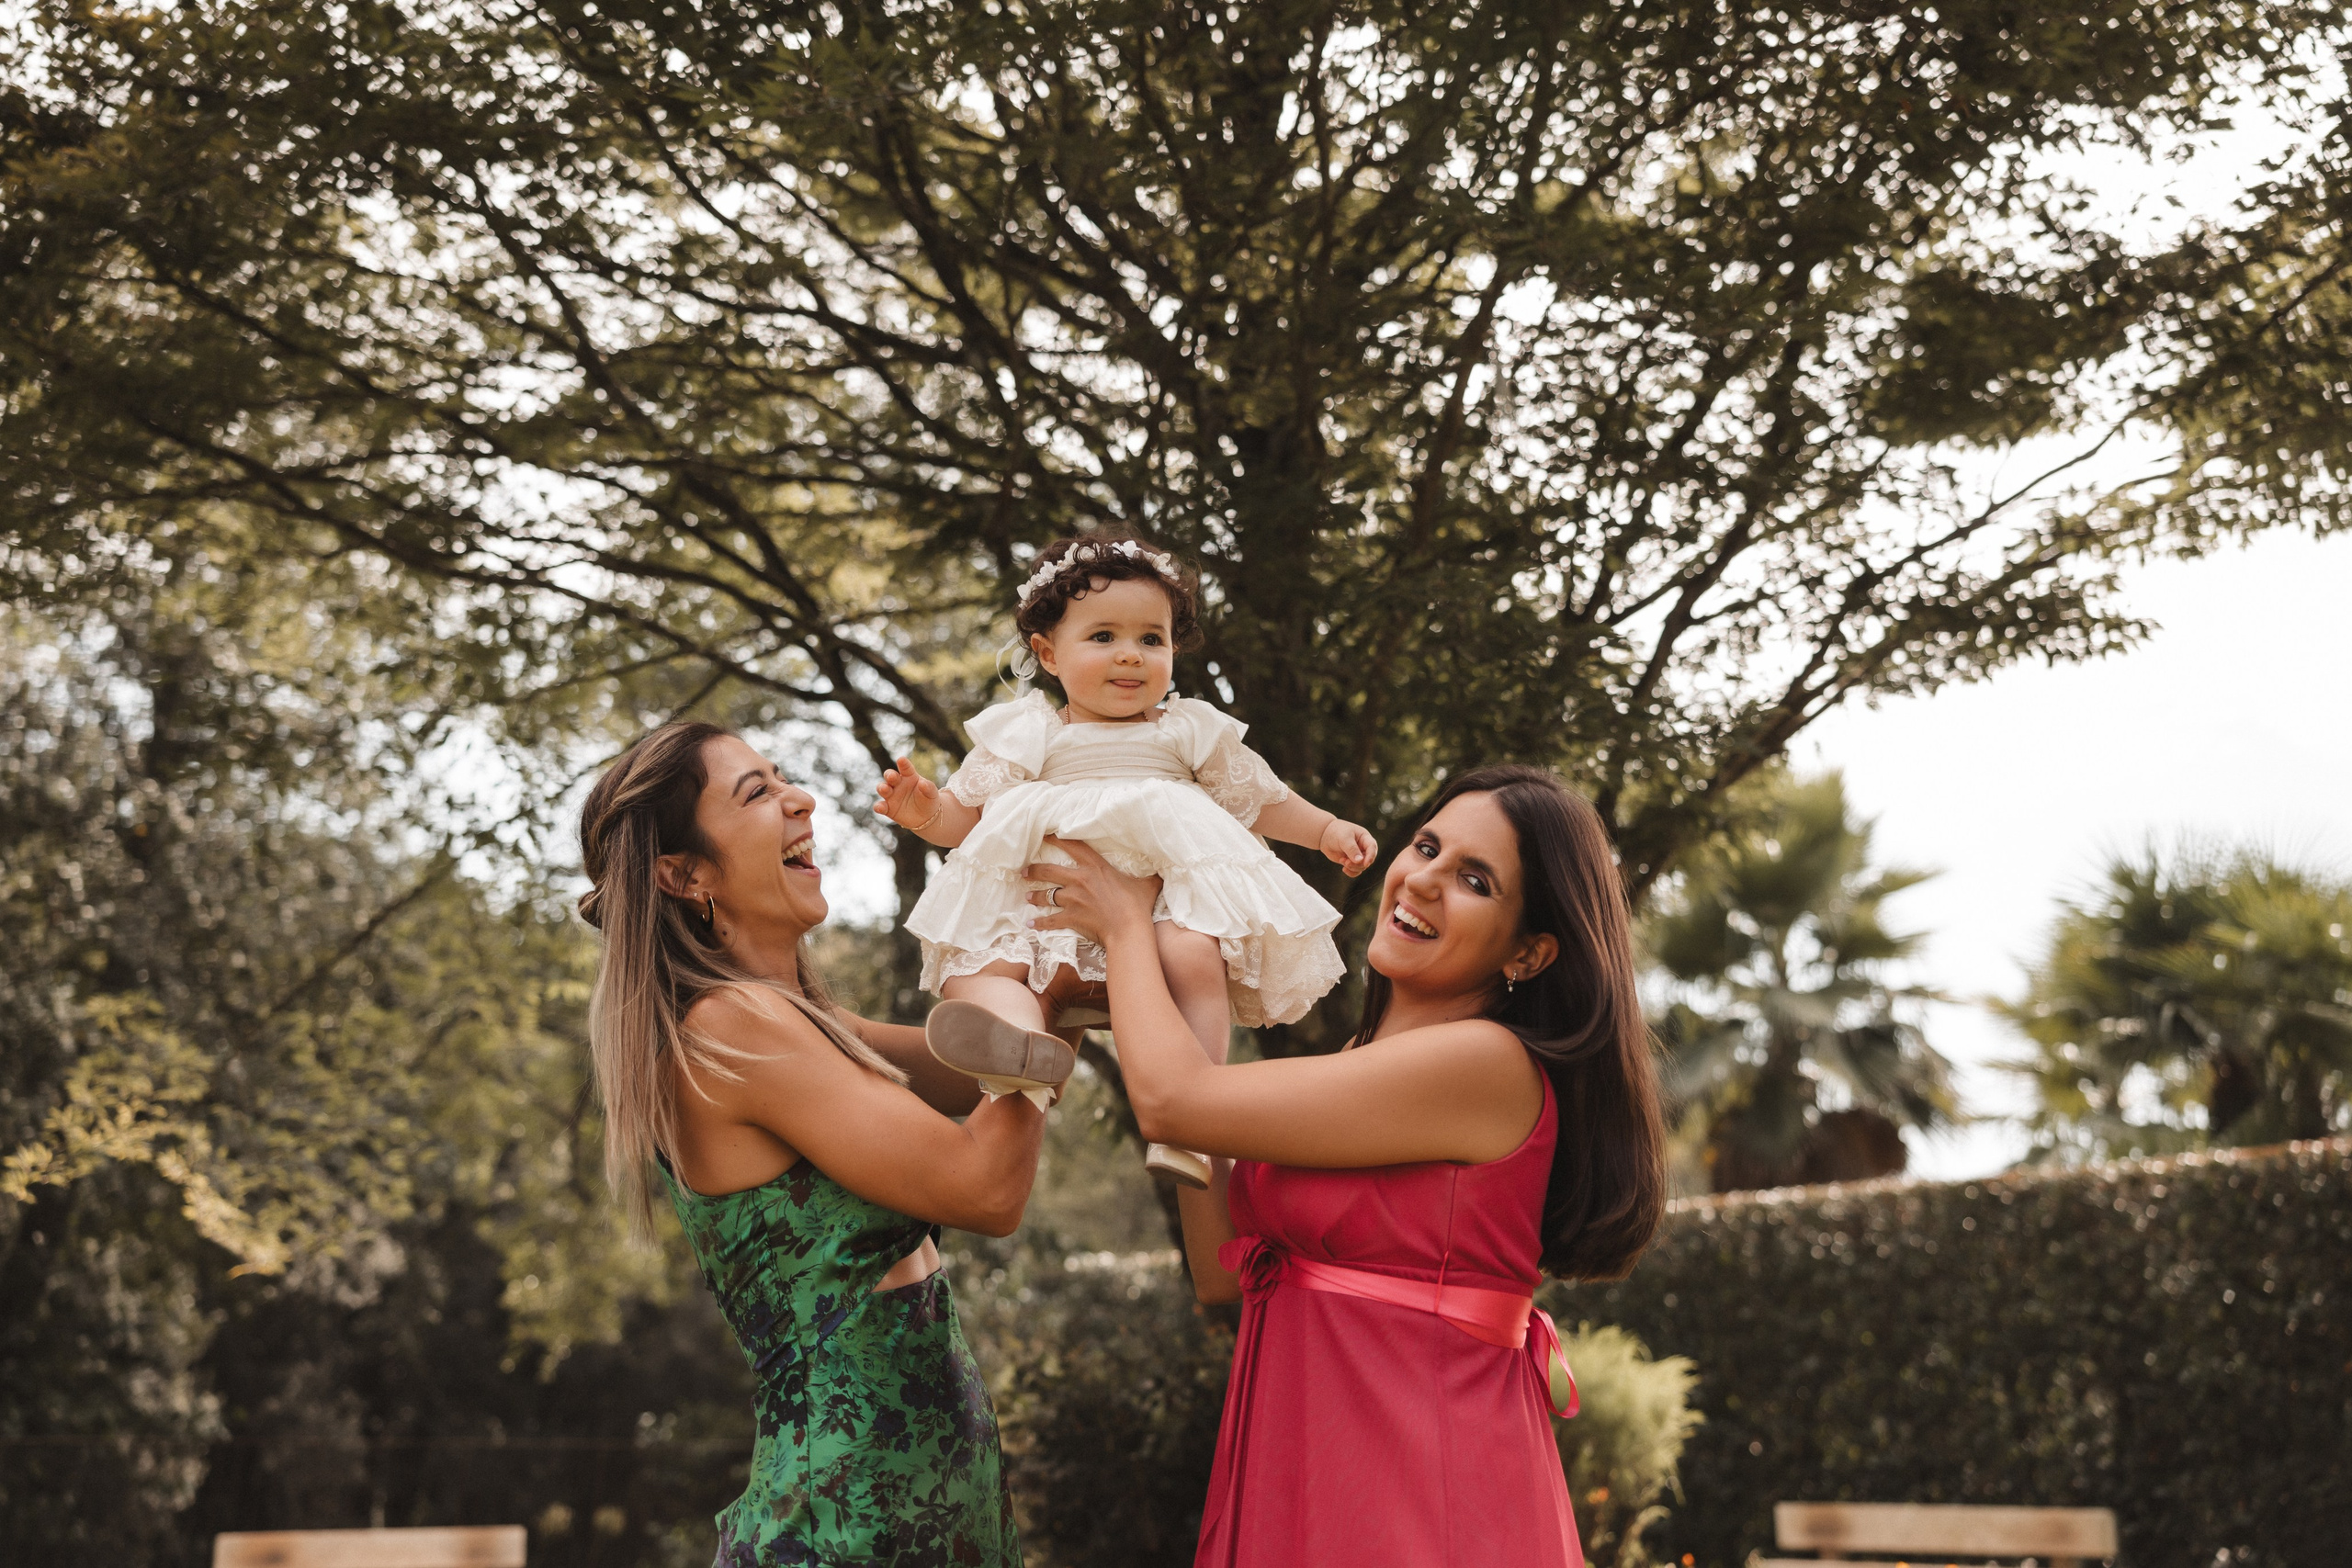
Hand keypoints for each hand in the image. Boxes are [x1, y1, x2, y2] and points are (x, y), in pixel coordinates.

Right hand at [874, 755, 940, 831]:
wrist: (926, 817)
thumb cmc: (928, 800)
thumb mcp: (932, 793)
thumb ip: (928, 787)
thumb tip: (923, 783)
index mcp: (909, 776)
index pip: (905, 768)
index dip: (903, 763)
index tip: (901, 760)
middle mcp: (898, 784)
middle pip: (890, 776)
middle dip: (889, 775)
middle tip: (892, 776)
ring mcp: (891, 795)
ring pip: (883, 789)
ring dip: (882, 788)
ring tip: (885, 789)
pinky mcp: (888, 808)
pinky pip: (881, 806)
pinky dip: (878, 806)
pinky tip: (879, 807)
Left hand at [1025, 837, 1161, 945]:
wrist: (1129, 929)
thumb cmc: (1138, 905)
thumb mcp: (1148, 884)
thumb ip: (1151, 874)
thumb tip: (1166, 868)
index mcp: (1095, 867)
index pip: (1072, 846)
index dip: (1056, 838)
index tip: (1045, 834)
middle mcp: (1079, 880)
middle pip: (1048, 871)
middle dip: (1033, 871)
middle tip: (1024, 871)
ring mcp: (1072, 899)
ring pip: (1046, 896)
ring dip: (1034, 896)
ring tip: (1026, 897)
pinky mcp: (1070, 918)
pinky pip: (1050, 921)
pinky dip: (1039, 923)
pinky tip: (1031, 924)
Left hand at [1320, 818, 1378, 875]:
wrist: (1325, 835)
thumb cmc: (1336, 832)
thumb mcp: (1344, 839)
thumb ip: (1352, 849)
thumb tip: (1360, 861)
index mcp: (1365, 838)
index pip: (1372, 847)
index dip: (1371, 856)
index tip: (1366, 863)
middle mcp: (1364, 847)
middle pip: (1367, 860)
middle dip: (1358, 864)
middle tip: (1346, 862)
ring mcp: (1358, 855)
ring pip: (1361, 867)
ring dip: (1352, 867)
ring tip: (1342, 861)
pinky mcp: (1351, 861)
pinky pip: (1356, 871)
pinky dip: (1351, 872)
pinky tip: (1343, 869)